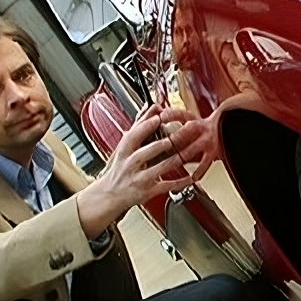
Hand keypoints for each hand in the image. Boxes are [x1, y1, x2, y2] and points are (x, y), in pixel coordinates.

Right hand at [74, 107, 215, 236]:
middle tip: (173, 137)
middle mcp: (131, 165)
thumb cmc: (119, 168)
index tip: (158, 117)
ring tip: (184, 153)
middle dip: (159, 145)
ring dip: (173, 160)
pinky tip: (190, 177)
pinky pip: (166, 185)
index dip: (145, 127)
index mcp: (124, 151)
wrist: (110, 194)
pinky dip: (180, 182)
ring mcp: (140, 179)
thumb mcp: (124, 147)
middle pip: (144, 153)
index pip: (133, 137)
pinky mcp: (149, 191)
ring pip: (158, 169)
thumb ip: (139, 126)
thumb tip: (151, 106)